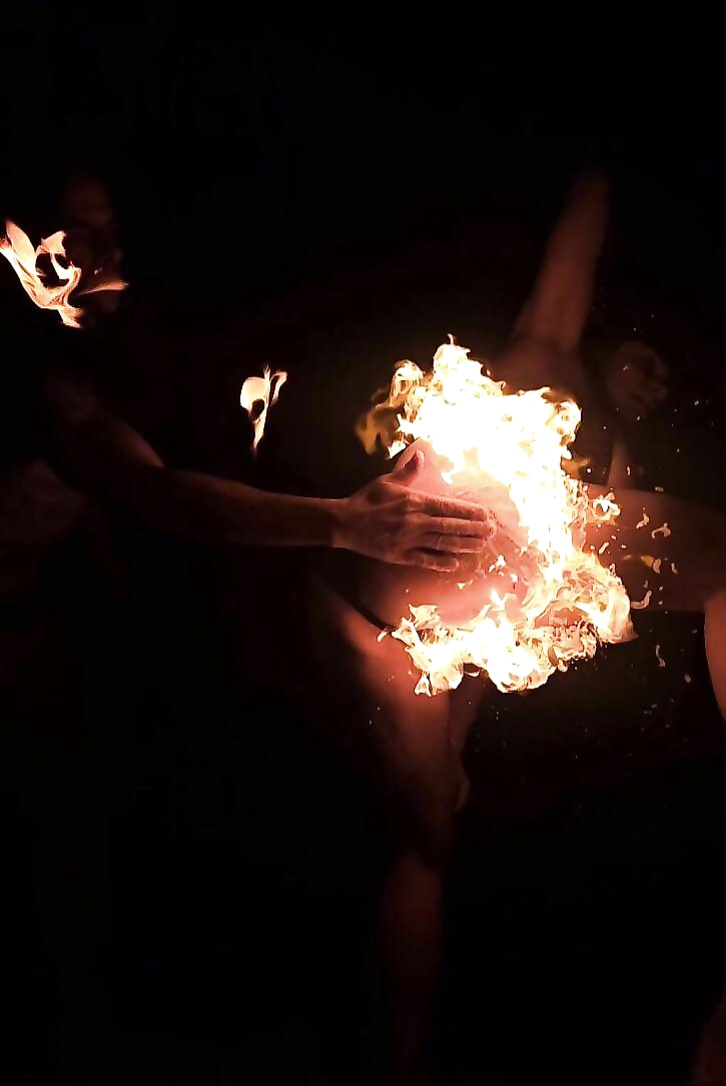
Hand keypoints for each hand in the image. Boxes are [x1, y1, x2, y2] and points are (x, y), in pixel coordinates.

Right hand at [334, 451, 490, 570]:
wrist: (345, 522)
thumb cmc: (366, 499)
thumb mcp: (387, 481)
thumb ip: (407, 471)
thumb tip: (420, 456)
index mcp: (415, 502)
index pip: (449, 507)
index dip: (469, 512)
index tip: (485, 514)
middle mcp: (416, 521)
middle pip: (451, 526)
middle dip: (474, 529)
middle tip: (491, 532)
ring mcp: (409, 540)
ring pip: (443, 544)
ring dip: (464, 545)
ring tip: (480, 546)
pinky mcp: (400, 555)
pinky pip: (425, 560)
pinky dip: (440, 563)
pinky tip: (455, 565)